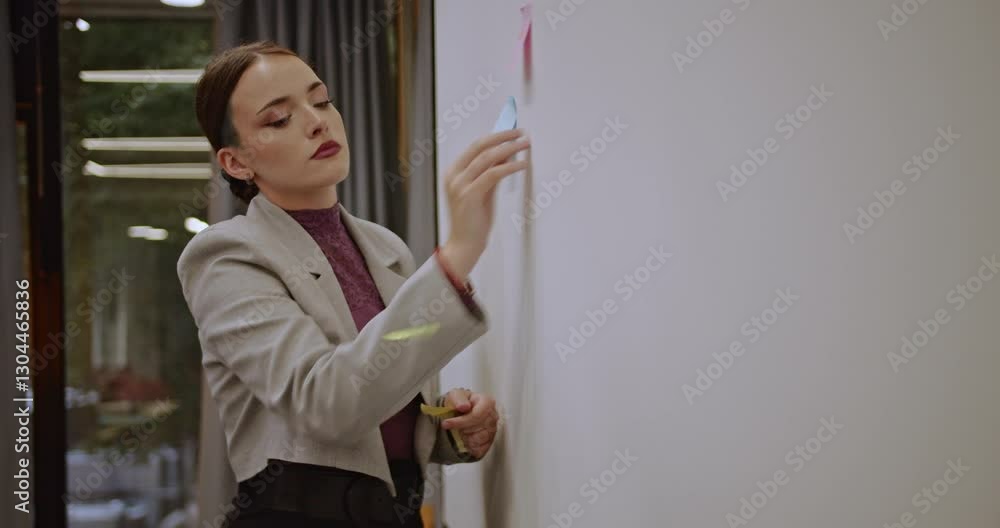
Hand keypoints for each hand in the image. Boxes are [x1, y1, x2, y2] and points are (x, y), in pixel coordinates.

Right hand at [440, 129, 530, 279]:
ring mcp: (460, 185)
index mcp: (454, 172)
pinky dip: (510, 167)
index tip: (513, 131)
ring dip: (510, 149)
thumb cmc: (473, 221)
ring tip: (525, 145)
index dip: (496, 136)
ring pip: (488, 157)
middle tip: (522, 133)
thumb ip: (491, 172)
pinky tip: (521, 164)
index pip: (476, 146)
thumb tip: (507, 154)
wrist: (464, 245)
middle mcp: (454, 175)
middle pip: (480, 146)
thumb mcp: (483, 191)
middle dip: (503, 137)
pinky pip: (493, 174)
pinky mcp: (470, 195)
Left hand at [440, 388, 499, 458]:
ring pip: (477, 440)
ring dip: (464, 437)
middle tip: (451, 426)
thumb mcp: (455, 395)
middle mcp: (493, 416)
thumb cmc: (459, 402)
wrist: (459, 412)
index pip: (476, 416)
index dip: (461, 422)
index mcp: (487, 402)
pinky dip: (469, 446)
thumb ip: (459, 399)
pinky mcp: (489, 442)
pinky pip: (479, 449)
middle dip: (461, 429)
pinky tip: (464, 438)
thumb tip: (464, 406)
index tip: (446, 423)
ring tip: (459, 430)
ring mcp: (492, 430)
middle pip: (476, 429)